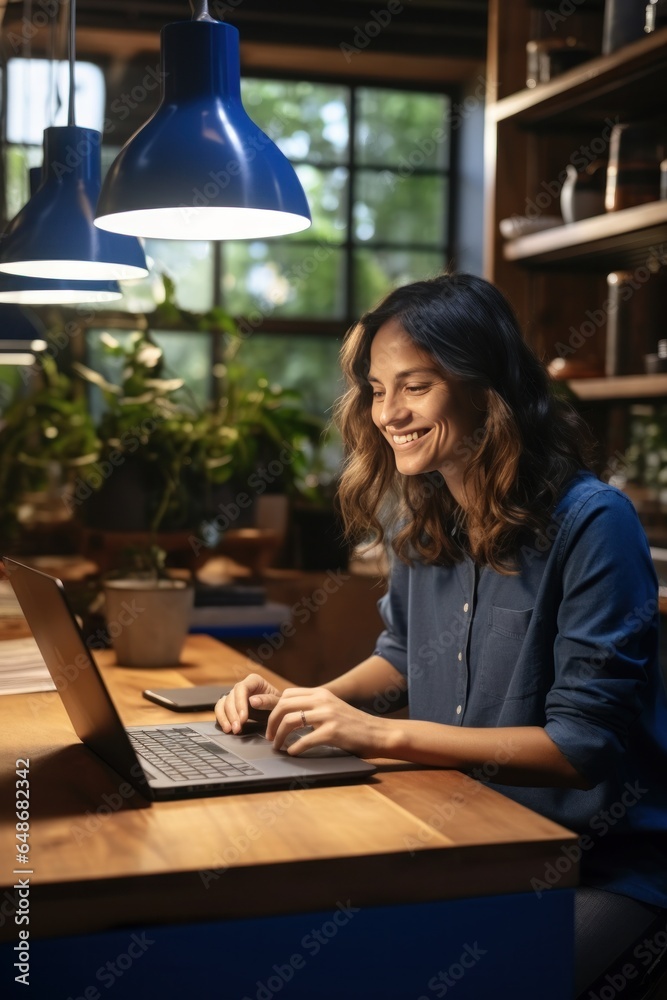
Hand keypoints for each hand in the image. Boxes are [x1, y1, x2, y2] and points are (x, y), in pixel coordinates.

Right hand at [214, 673, 280, 733]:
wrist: (279, 711)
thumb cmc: (280, 704)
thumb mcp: (278, 702)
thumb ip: (268, 701)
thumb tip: (252, 701)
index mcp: (254, 680)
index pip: (241, 688)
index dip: (240, 703)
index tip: (243, 718)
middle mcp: (242, 686)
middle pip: (230, 697)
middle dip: (232, 714)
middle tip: (237, 728)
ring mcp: (234, 695)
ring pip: (222, 704)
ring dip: (224, 718)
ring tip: (230, 730)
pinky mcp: (230, 705)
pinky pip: (220, 710)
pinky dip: (221, 719)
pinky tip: (227, 728)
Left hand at [267, 686, 386, 756]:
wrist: (377, 733)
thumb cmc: (353, 724)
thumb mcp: (332, 707)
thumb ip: (313, 707)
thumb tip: (288, 714)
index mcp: (321, 693)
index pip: (287, 694)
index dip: (273, 708)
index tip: (270, 723)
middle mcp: (322, 700)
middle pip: (284, 705)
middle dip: (271, 722)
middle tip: (270, 736)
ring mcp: (327, 715)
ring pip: (290, 721)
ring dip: (279, 736)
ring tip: (278, 746)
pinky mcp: (332, 732)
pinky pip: (304, 740)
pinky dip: (294, 748)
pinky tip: (293, 753)